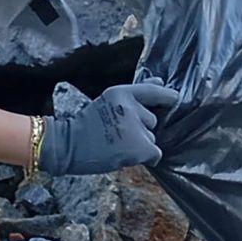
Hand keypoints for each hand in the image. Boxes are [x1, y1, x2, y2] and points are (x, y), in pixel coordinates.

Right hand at [39, 82, 179, 175]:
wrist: (66, 146)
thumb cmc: (86, 126)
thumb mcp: (107, 102)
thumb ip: (134, 94)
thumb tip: (160, 82)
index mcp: (120, 92)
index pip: (152, 91)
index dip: (166, 95)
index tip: (175, 98)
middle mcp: (129, 107)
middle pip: (153, 120)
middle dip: (141, 129)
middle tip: (118, 134)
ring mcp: (134, 127)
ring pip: (151, 138)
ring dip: (140, 145)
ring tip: (116, 145)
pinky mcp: (138, 146)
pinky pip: (154, 153)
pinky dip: (146, 158)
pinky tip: (126, 157)